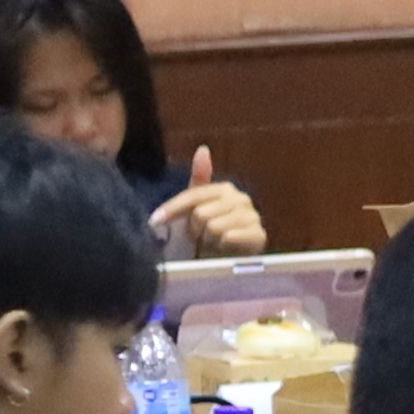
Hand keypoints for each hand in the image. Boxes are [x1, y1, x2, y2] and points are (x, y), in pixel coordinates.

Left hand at [146, 147, 267, 258]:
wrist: (222, 265)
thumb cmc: (204, 236)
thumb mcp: (194, 207)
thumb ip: (199, 178)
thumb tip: (203, 148)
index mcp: (225, 189)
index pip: (193, 196)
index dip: (172, 210)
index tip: (154, 222)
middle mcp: (242, 199)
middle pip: (201, 213)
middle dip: (195, 230)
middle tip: (200, 238)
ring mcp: (253, 217)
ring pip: (214, 226)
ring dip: (207, 240)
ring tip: (211, 244)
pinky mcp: (259, 236)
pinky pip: (229, 237)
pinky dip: (221, 247)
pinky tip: (224, 250)